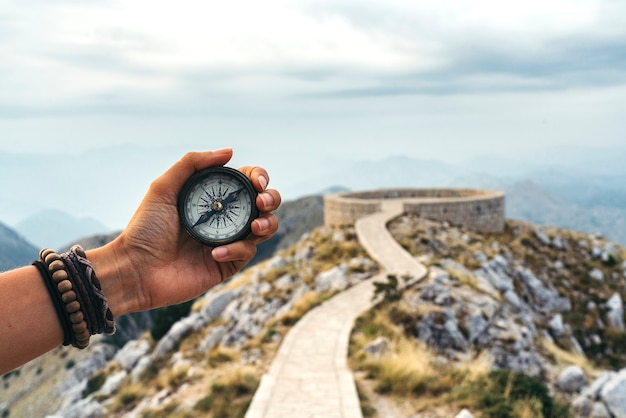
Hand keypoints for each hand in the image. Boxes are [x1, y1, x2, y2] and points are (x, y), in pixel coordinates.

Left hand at [89, 148, 280, 314]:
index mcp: (212, 197)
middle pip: (263, 204)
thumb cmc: (145, 228)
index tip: (257, 182)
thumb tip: (229, 151)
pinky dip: (237, 250)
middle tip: (262, 202)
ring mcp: (228, 241)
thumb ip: (192, 163)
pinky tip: (215, 253)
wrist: (136, 269)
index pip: (245, 182)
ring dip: (267, 224)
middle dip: (272, 199)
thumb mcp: (164, 187)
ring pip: (264, 228)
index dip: (258, 177)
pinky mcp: (227, 264)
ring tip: (255, 227)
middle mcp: (223, 217)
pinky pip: (246, 253)